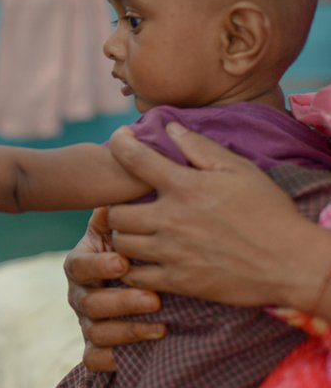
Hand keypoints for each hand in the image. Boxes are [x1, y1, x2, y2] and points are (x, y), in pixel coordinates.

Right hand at [64, 207, 163, 371]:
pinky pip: (94, 358)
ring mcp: (87, 321)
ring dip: (126, 330)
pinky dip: (112, 358)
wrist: (138, 282)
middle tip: (154, 299)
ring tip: (160, 326)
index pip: (79, 264)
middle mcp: (79, 293)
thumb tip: (115, 194)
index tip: (124, 262)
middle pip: (89, 302)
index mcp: (81, 263)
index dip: (98, 265)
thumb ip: (118, 213)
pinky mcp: (97, 346)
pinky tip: (139, 351)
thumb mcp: (123, 229)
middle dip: (121, 302)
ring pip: (95, 331)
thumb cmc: (132, 249)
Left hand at [107, 122, 321, 308]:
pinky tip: (144, 260)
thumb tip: (170, 127)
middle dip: (117, 205)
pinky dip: (132, 268)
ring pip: (120, 243)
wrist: (292, 264)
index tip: (119, 140)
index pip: (133, 159)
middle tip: (128, 204)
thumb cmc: (268, 212)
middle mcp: (171, 219)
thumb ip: (200, 147)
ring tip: (136, 232)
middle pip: (115, 211)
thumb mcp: (240, 170)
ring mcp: (172, 252)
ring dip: (122, 236)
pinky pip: (136, 275)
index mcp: (184, 187)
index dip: (119, 144)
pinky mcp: (179, 281)